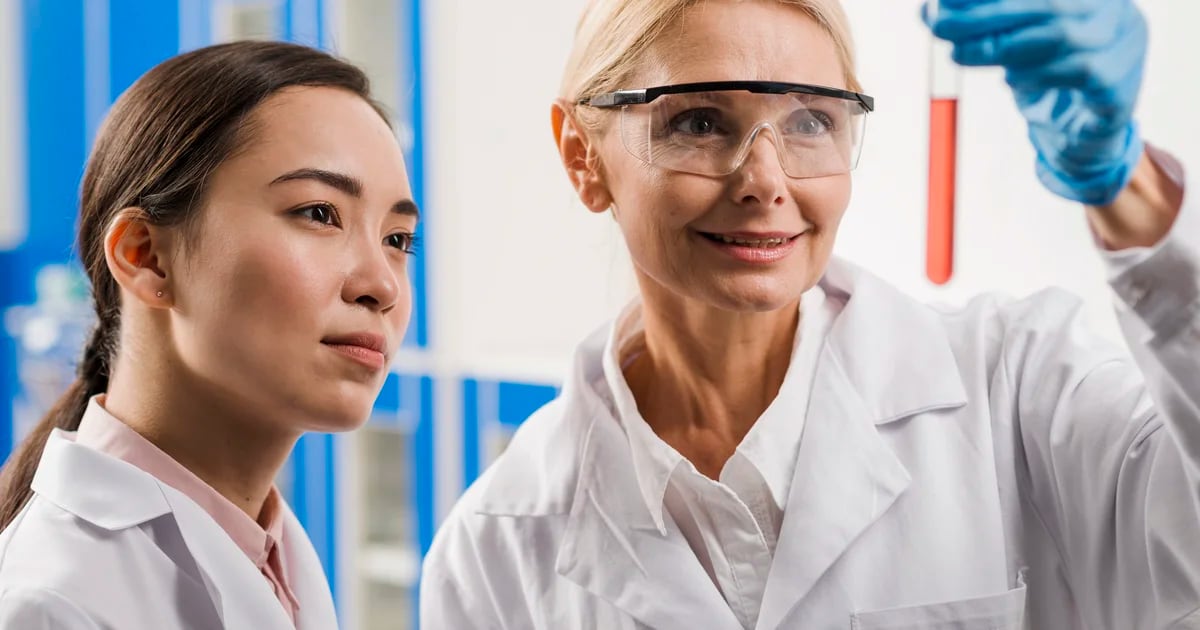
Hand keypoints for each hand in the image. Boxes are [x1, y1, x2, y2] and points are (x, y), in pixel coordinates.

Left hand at [925, 0, 1147, 205]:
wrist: (1089, 125)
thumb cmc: (1047, 69)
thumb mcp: (1010, 37)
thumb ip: (979, 22)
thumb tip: (927, 12)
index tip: (944, 0)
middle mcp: (1114, 11)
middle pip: (1046, 6)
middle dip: (985, 16)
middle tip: (938, 26)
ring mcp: (1125, 47)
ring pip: (1060, 39)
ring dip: (1005, 49)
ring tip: (967, 56)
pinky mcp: (1120, 88)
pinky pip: (1076, 75)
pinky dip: (1036, 76)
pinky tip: (1014, 79)